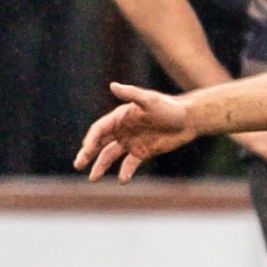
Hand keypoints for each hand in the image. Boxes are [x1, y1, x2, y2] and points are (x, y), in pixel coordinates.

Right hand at [74, 83, 199, 180]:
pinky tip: (122, 181)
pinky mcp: (142, 152)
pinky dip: (125, 172)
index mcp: (120, 116)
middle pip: (100, 143)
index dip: (91, 140)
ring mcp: (131, 141)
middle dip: (88, 154)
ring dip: (101, 166)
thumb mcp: (150, 100)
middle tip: (78, 165)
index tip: (86, 151)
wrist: (188, 119)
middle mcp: (122, 129)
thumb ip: (131, 94)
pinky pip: (129, 164)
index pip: (100, 129)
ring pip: (110, 155)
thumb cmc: (169, 107)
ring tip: (93, 178)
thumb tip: (112, 85)